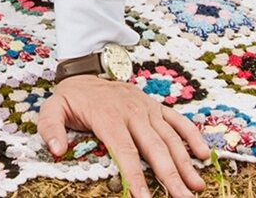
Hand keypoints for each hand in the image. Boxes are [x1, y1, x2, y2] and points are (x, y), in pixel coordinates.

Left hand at [37, 77, 210, 197]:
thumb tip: (56, 149)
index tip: (143, 197)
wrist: (88, 70)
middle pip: (155, 148)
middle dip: (170, 175)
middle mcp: (133, 112)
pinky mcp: (156, 106)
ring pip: (171, 138)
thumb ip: (51, 127)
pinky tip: (204, 155)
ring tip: (197, 185)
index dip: (135, 175)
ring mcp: (148, 108)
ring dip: (186, 163)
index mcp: (109, 116)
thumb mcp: (53, 107)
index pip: (125, 151)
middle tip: (182, 197)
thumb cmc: (73, 97)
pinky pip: (179, 121)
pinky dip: (193, 136)